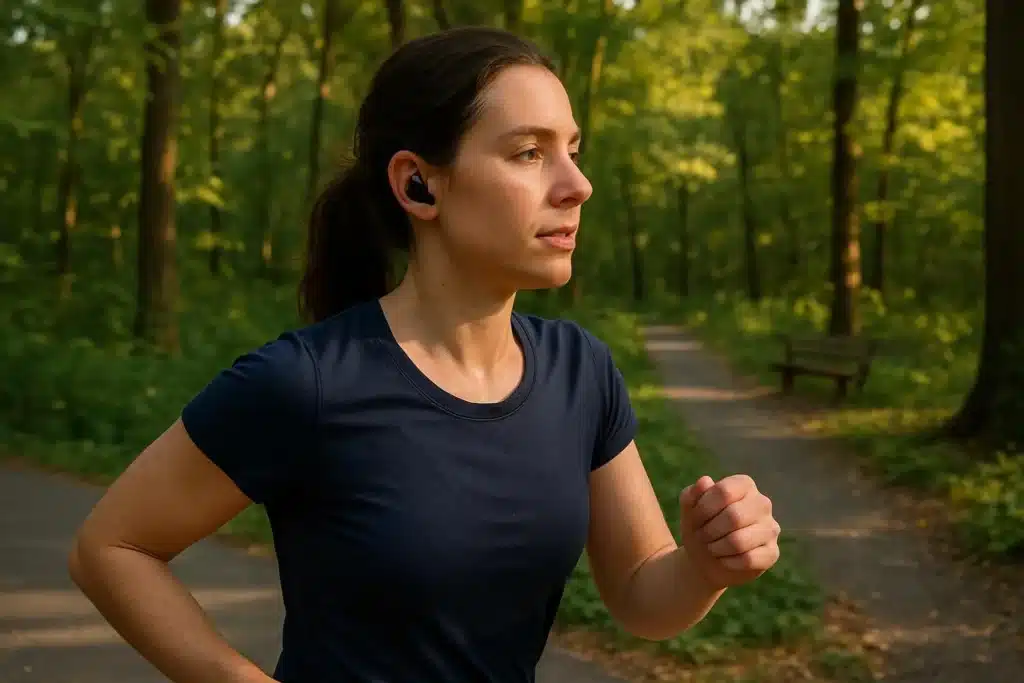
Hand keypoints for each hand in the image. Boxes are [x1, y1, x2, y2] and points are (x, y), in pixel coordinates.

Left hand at [679, 474, 780, 591]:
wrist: (706, 559)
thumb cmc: (700, 526)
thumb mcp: (689, 509)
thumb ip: (692, 494)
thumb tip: (705, 481)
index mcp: (744, 485)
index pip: (724, 491)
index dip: (703, 508)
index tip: (695, 519)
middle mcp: (762, 503)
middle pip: (734, 516)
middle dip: (709, 530)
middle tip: (702, 536)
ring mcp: (771, 528)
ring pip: (740, 541)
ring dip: (717, 548)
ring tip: (712, 548)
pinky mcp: (772, 553)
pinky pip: (749, 559)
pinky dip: (728, 562)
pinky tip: (724, 559)